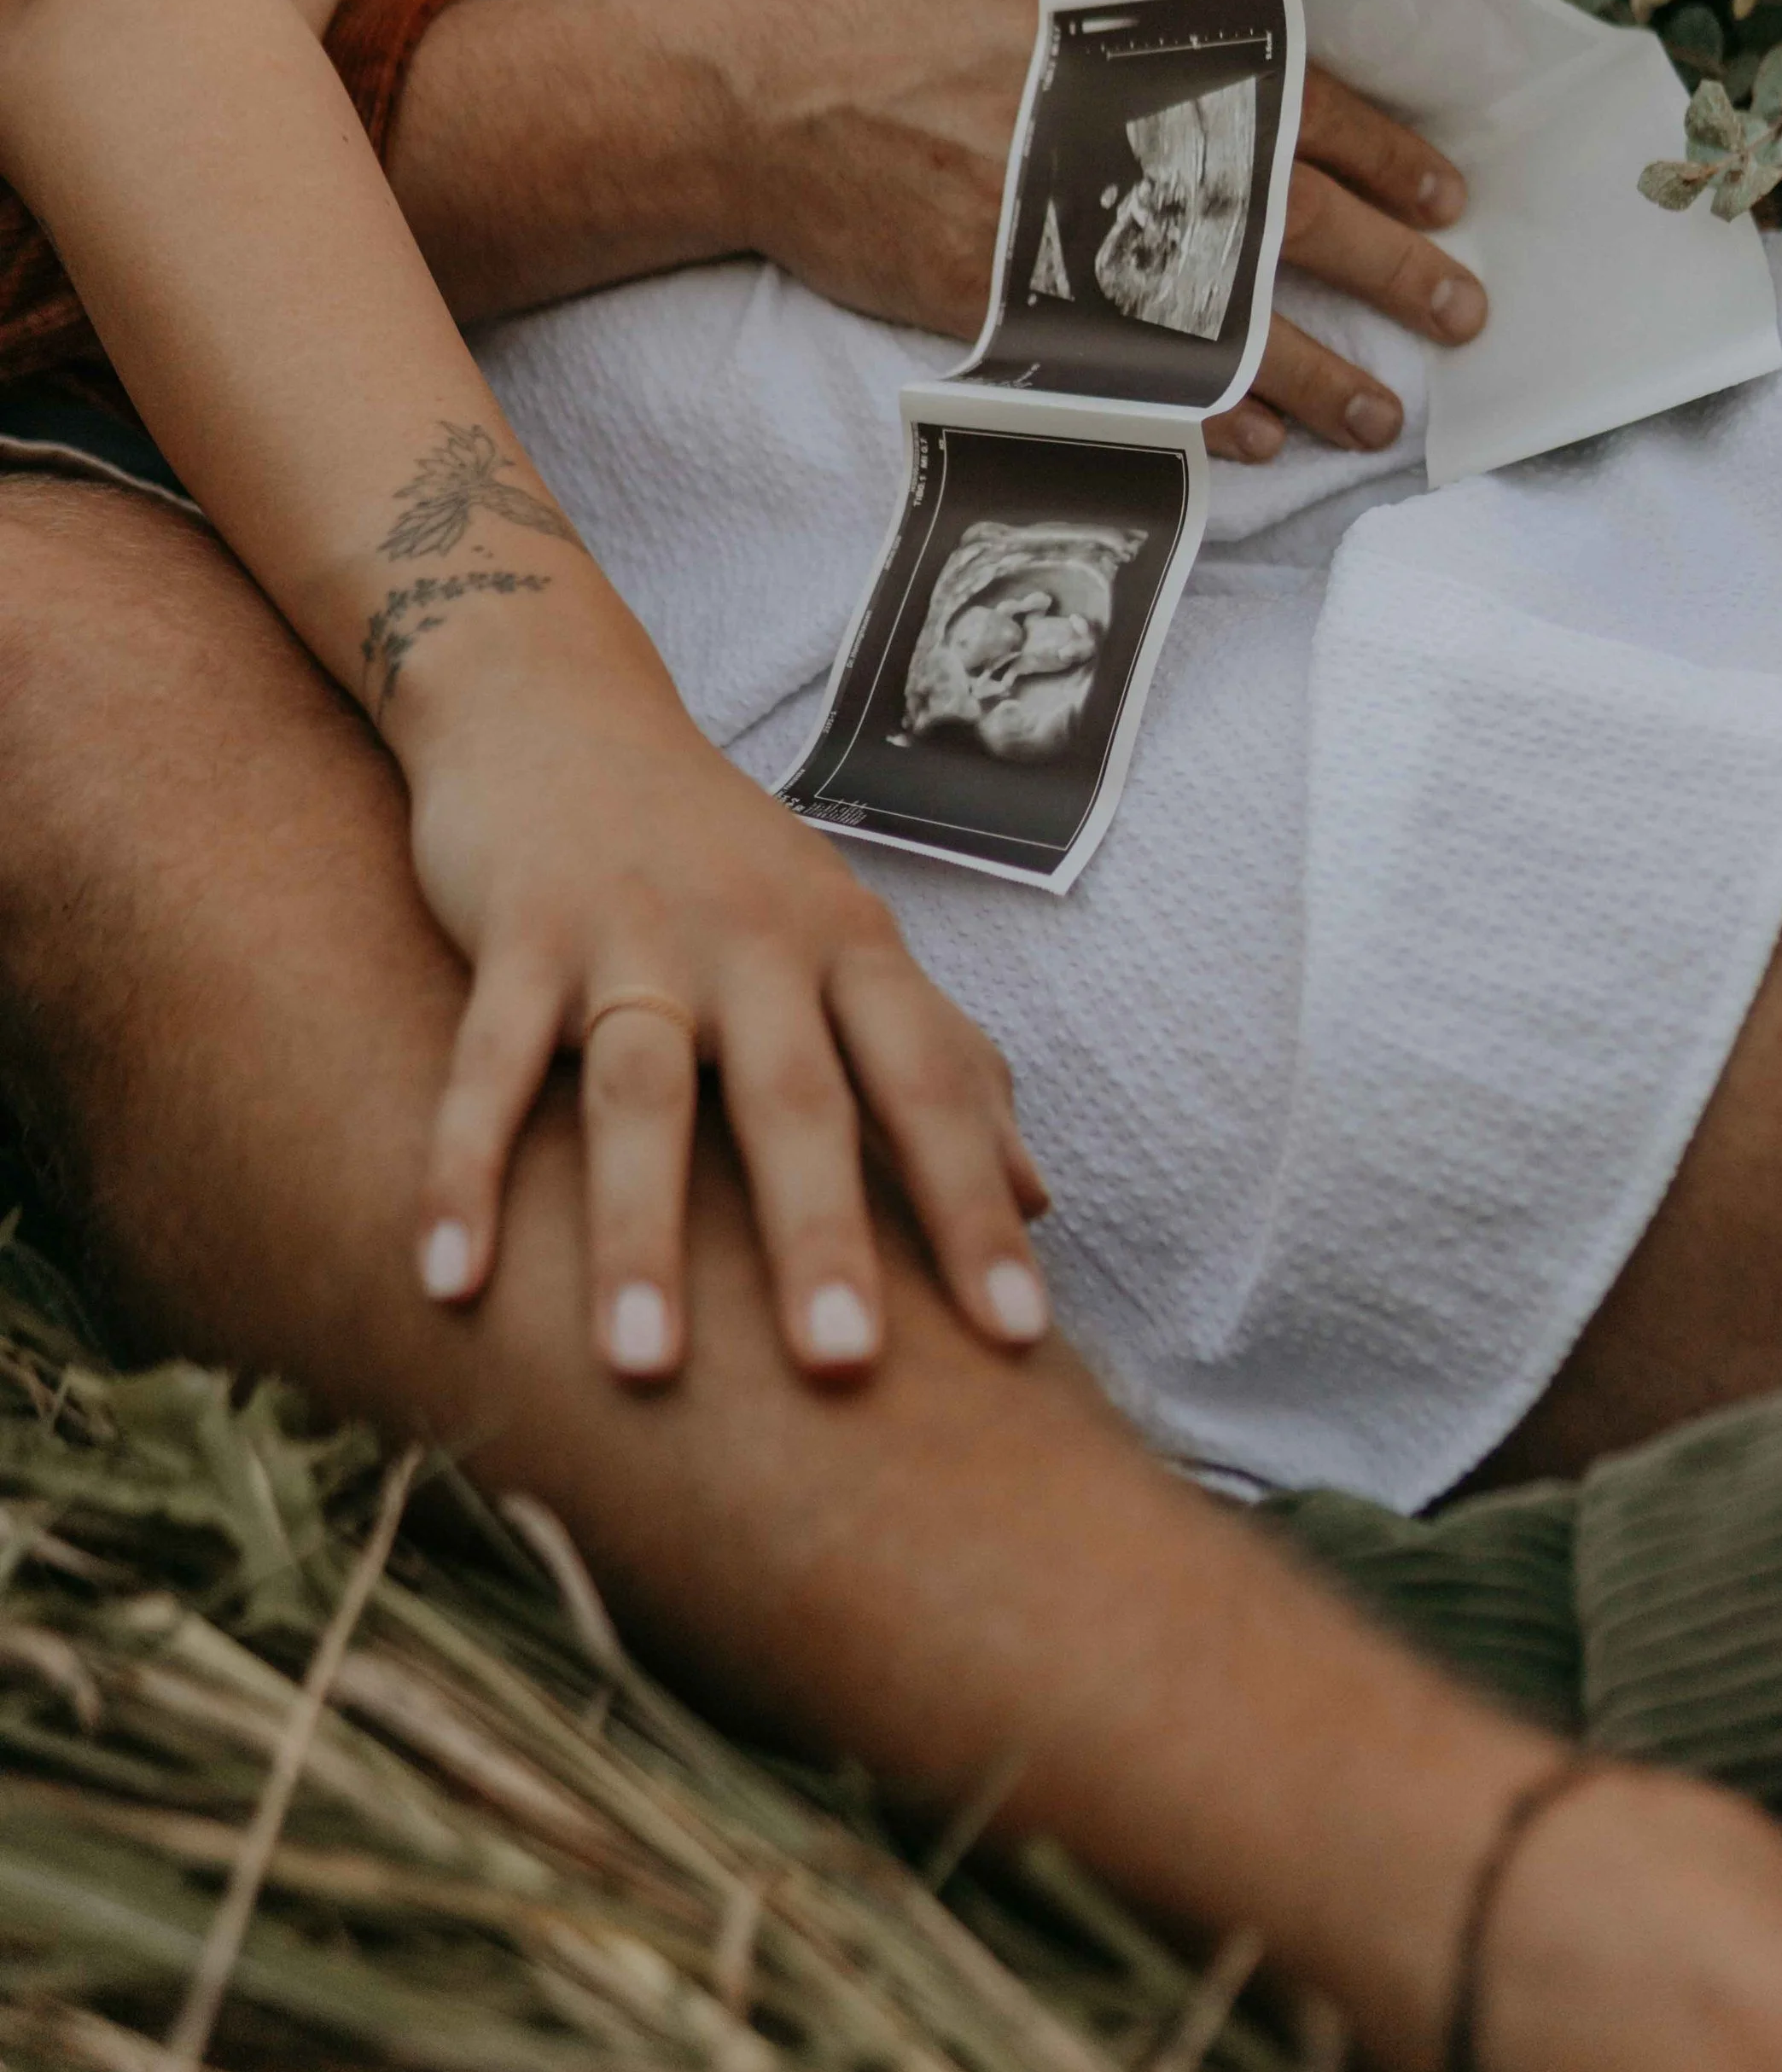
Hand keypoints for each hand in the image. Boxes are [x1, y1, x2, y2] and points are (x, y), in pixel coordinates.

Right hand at [393, 597, 1050, 1385]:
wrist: (557, 701)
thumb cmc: (719, 854)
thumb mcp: (843, 939)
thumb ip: (940, 1061)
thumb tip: (1040, 1197)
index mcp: (849, 947)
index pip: (932, 1087)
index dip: (976, 1211)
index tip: (1024, 1341)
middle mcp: (754, 939)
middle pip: (797, 1099)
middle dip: (820, 1237)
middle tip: (844, 1370)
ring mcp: (631, 933)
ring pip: (640, 1092)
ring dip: (641, 1231)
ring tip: (642, 1368)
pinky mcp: (517, 930)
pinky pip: (487, 1061)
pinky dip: (465, 1170)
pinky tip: (451, 1282)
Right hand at [721, 0, 1484, 463]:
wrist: (776, 98)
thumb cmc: (906, 15)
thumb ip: (1155, 10)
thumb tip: (1254, 36)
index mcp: (1147, 48)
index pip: (1308, 104)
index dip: (1389, 158)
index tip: (1445, 200)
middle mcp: (1124, 141)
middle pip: (1297, 218)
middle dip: (1394, 272)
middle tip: (1461, 311)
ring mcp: (1075, 236)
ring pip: (1231, 319)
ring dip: (1319, 374)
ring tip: (1377, 415)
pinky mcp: (1019, 309)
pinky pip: (1140, 380)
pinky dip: (1203, 417)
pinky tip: (1256, 440)